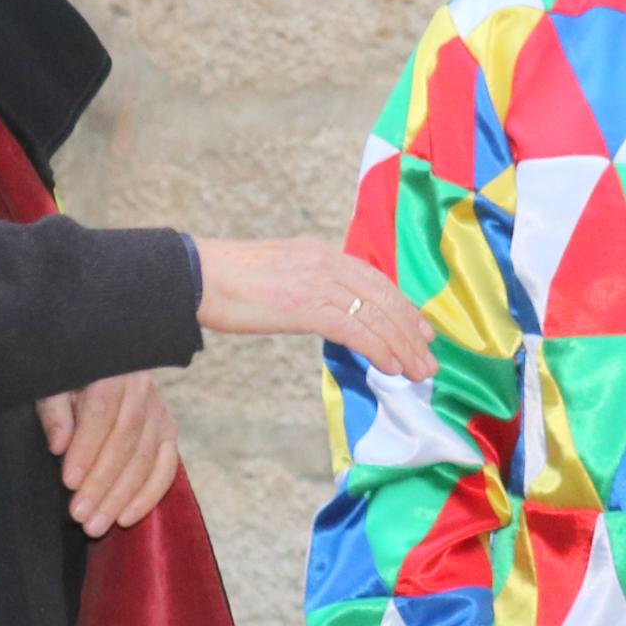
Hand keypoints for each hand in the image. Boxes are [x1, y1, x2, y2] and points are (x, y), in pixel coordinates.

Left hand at [38, 374, 181, 534]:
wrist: (102, 369)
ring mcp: (160, 414)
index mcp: (112, 373)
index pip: (101, 415)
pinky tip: (127, 518)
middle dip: (101, 483)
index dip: (86, 450)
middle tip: (80, 515)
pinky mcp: (169, 434)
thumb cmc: (70, 381)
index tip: (68, 482)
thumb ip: (54, 412)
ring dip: (121, 497)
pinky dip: (148, 496)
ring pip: (145, 460)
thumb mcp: (54, 387)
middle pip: (125, 442)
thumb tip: (59, 445)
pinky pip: (166, 469)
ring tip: (96, 525)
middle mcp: (142, 391)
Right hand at [196, 234, 436, 381]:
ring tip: (418, 372)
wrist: (195, 276)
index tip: (420, 330)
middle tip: (429, 358)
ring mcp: (318, 282)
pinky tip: (391, 367)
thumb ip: (306, 286)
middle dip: (410, 331)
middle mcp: (327, 261)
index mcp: (321, 252)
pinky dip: (379, 349)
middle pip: (384, 297)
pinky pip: (355, 329)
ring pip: (376, 315)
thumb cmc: (226, 281)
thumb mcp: (277, 274)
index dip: (402, 308)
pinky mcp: (307, 305)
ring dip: (402, 347)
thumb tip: (325, 311)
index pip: (375, 280)